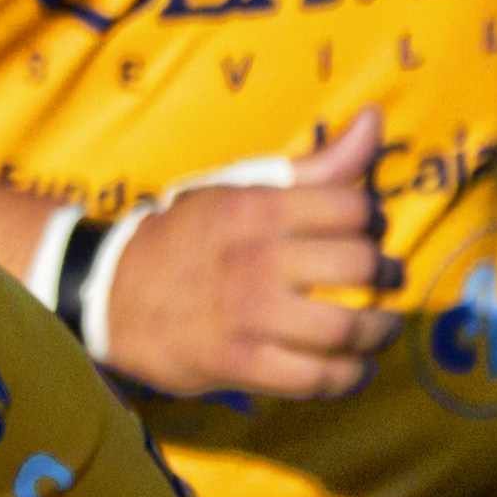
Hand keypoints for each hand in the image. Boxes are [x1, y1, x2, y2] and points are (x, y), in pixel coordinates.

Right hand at [87, 109, 401, 405]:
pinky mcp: (240, 364)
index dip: (375, 220)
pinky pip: (318, 377)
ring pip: (347, 327)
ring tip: (381, 327)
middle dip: (388, 275)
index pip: (353, 208)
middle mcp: (255, 260)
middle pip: (360, 266)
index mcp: (256, 209)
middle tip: (388, 280)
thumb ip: (314, 165)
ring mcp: (248, 316)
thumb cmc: (187, 237)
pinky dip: (351, 374)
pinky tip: (355, 365)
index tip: (370, 232)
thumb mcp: (240, 188)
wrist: (108, 294)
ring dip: (380, 330)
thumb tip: (375, 119)